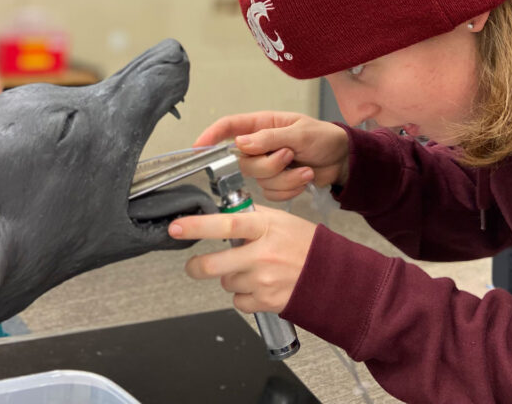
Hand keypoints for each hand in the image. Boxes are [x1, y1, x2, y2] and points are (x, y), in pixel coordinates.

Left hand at [169, 206, 316, 313]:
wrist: (334, 277)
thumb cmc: (308, 246)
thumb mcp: (281, 220)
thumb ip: (252, 216)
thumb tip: (225, 211)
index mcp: (264, 228)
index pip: (225, 224)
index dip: (197, 226)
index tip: (176, 227)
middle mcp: (262, 255)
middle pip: (213, 266)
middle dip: (197, 267)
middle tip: (195, 265)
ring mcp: (263, 280)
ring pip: (226, 282)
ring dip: (233, 278)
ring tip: (254, 271)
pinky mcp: (266, 301)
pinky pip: (239, 302)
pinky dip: (244, 297)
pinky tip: (260, 286)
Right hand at [195, 111, 349, 200]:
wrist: (343, 160)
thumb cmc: (324, 137)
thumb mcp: (300, 132)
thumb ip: (270, 138)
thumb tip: (241, 143)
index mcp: (262, 125)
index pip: (229, 127)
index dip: (211, 135)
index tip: (198, 147)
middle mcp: (260, 145)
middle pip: (244, 162)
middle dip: (269, 165)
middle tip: (291, 156)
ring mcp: (267, 165)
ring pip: (259, 180)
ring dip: (285, 178)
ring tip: (305, 169)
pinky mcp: (275, 183)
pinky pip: (272, 193)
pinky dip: (290, 189)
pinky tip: (304, 179)